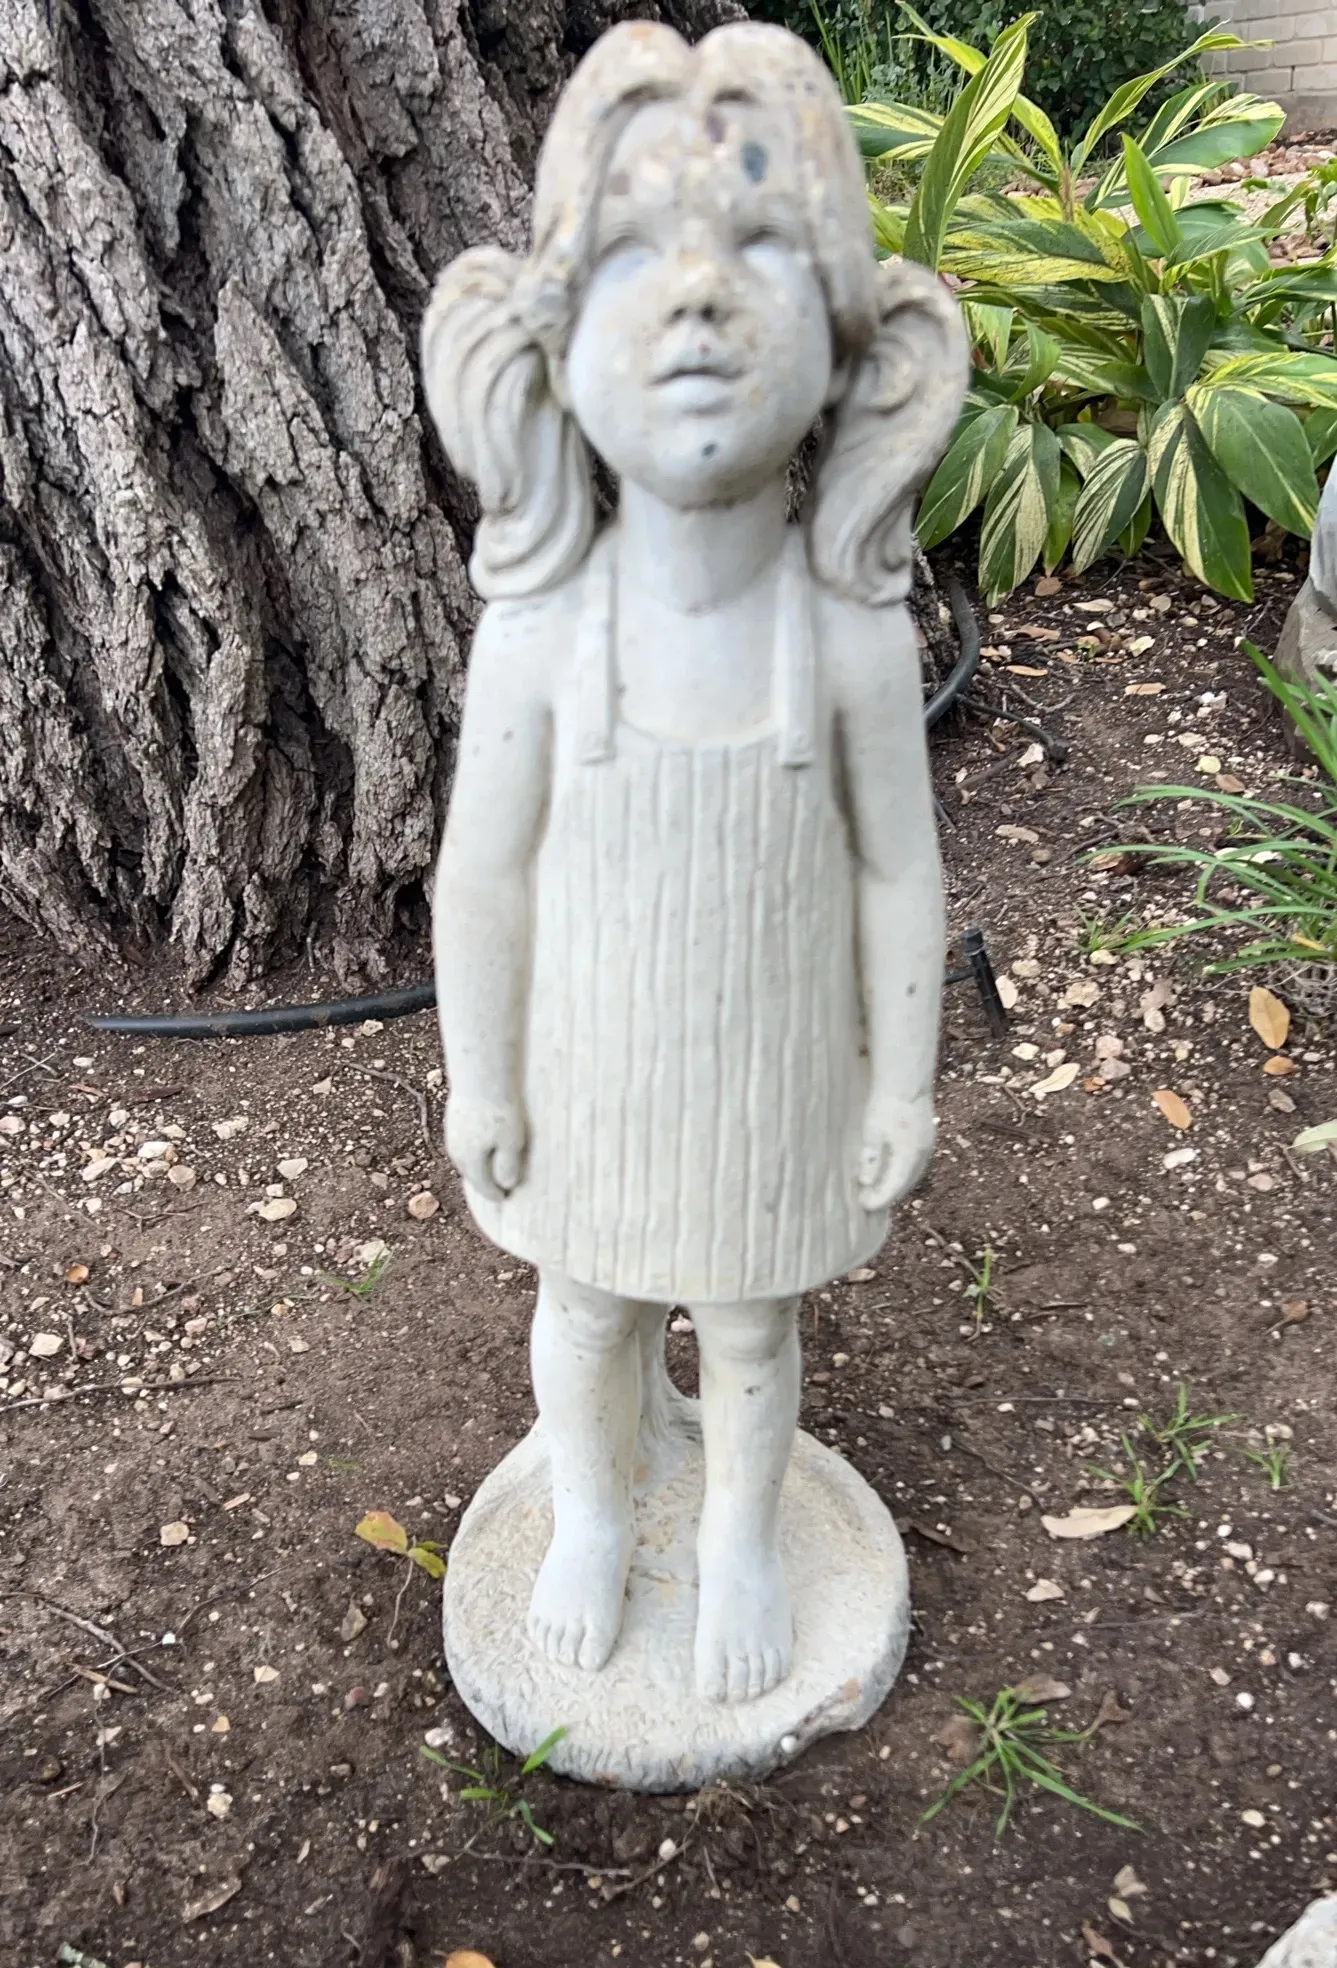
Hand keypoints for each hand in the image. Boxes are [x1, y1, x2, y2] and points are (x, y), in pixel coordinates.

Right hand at [445, 1093, 527, 1201]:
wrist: (479, 1076)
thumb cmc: (499, 1110)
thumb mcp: (511, 1141)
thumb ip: (508, 1166)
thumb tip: (507, 1185)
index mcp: (471, 1161)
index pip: (483, 1186)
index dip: (495, 1195)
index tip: (505, 1199)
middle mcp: (457, 1152)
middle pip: (471, 1174)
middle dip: (483, 1183)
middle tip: (497, 1189)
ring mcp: (452, 1135)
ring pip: (465, 1159)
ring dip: (477, 1166)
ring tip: (489, 1168)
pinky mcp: (453, 1119)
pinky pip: (463, 1143)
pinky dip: (473, 1149)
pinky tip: (482, 1143)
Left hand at [858, 1090, 935, 1210]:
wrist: (906, 1079)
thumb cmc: (886, 1103)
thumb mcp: (871, 1131)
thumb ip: (870, 1159)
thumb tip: (866, 1183)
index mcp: (909, 1155)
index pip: (894, 1186)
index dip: (879, 1199)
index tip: (864, 1206)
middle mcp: (922, 1153)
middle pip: (905, 1183)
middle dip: (888, 1195)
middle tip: (869, 1202)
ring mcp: (927, 1144)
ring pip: (913, 1174)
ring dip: (897, 1185)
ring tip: (879, 1191)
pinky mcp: (927, 1136)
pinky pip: (916, 1163)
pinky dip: (903, 1172)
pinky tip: (892, 1170)